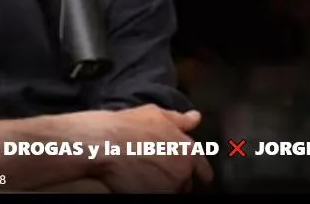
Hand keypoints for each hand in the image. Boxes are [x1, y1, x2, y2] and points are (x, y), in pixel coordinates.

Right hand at [85, 105, 212, 192]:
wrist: (106, 144)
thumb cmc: (128, 127)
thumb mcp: (156, 114)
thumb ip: (180, 119)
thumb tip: (194, 118)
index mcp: (187, 150)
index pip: (202, 167)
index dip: (201, 172)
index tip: (202, 176)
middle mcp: (181, 171)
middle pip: (185, 181)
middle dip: (177, 177)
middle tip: (160, 169)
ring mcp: (167, 186)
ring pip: (170, 190)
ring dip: (163, 184)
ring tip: (145, 173)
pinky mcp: (153, 196)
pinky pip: (156, 194)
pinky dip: (149, 189)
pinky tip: (138, 179)